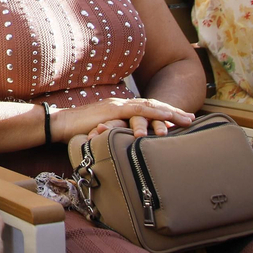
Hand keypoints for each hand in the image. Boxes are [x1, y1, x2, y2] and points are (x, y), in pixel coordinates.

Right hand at [53, 97, 193, 140]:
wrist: (60, 125)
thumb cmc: (78, 133)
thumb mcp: (102, 134)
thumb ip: (115, 136)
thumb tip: (126, 148)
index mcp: (119, 110)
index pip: (146, 110)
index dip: (164, 114)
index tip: (180, 121)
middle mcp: (121, 104)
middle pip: (153, 105)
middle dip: (174, 112)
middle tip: (192, 119)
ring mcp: (117, 105)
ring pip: (149, 106)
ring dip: (169, 112)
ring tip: (185, 119)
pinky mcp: (113, 110)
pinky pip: (137, 110)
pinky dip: (153, 112)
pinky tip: (165, 116)